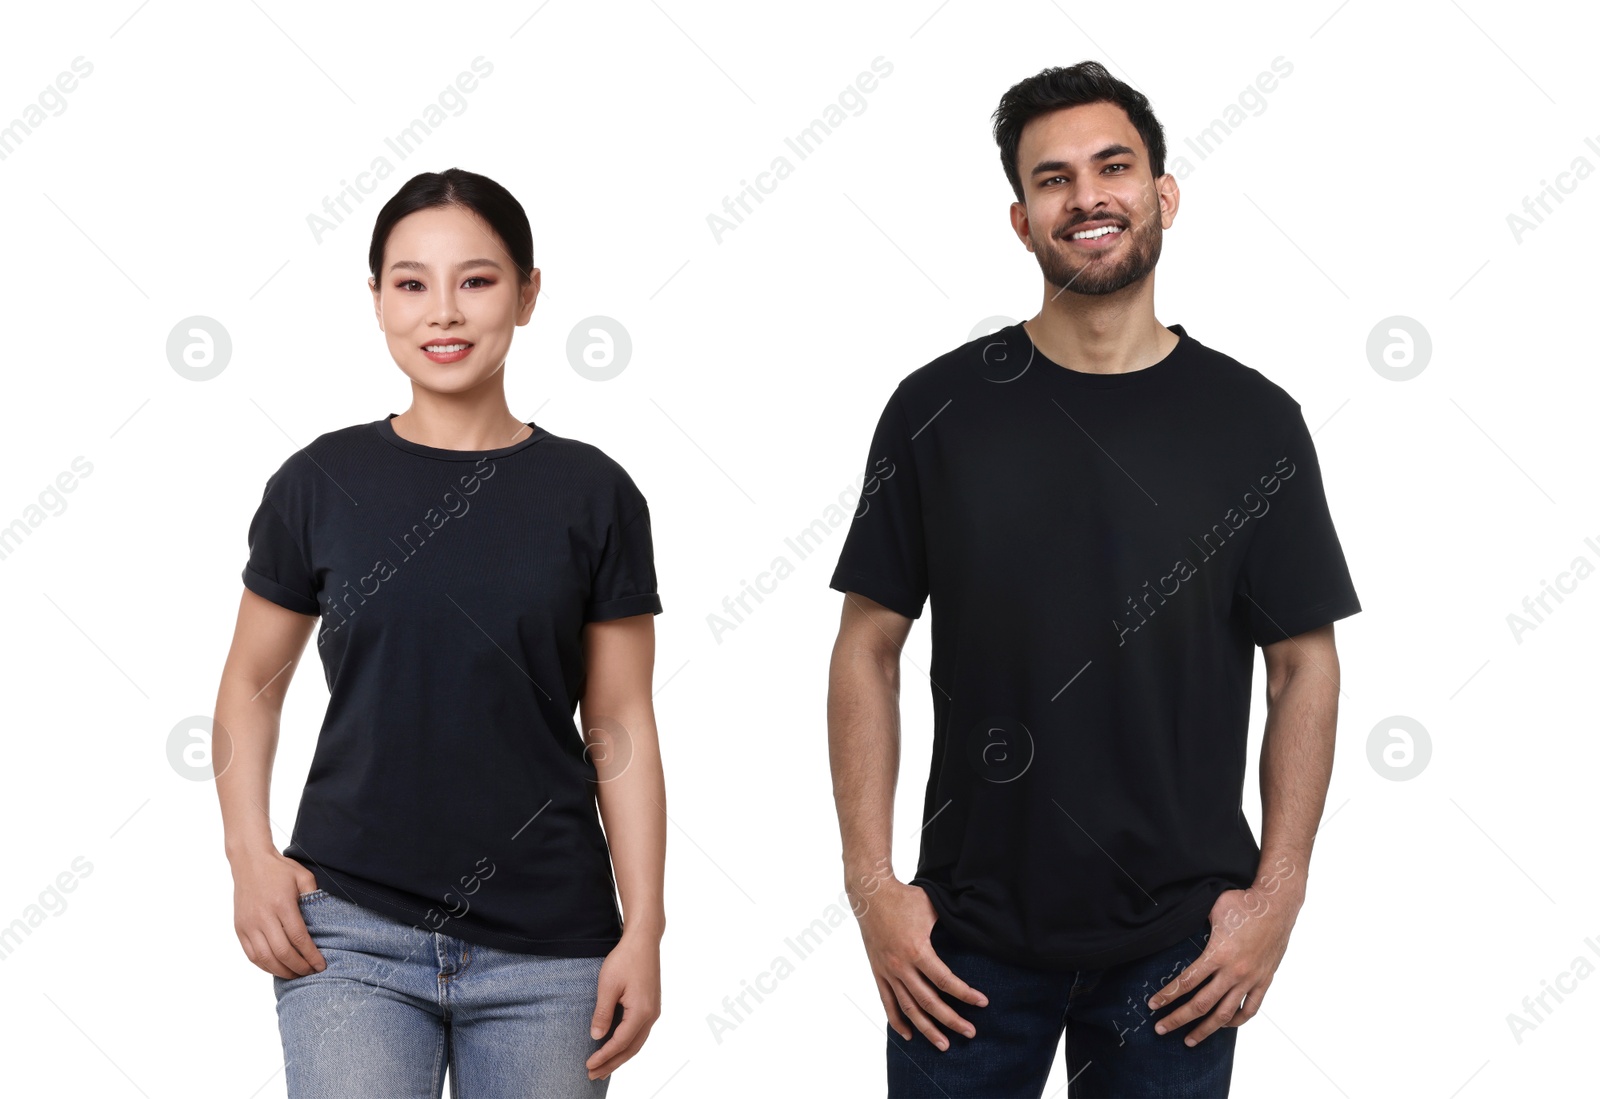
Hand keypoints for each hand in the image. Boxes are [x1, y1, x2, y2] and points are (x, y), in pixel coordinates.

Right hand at [231, 853, 325, 978]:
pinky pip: (251, 955)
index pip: (298, 938)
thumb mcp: (303, 876)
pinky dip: (265, 966)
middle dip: (299, 967)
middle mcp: (263, 917)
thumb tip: (326, 918)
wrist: (249, 862)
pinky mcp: (240, 929)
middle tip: (311, 972)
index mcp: (282, 904)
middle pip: (282, 952)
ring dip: (282, 971)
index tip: (321, 965)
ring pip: (265, 958)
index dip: (311, 955)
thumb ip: (315, 896)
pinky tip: (277, 968)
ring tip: (296, 973)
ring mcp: (249, 925)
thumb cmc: (279, 870)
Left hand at [585, 931, 660, 1080]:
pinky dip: (627, 1044)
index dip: (604, 1057)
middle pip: (631, 1048)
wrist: (643, 941)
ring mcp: (653, 1011)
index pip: (620, 1042)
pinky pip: (639, 1033)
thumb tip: (597, 1037)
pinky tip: (617, 1047)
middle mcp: (651, 1015)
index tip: (588, 1066)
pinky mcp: (651, 1006)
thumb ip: (603, 1013)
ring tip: (603, 1068)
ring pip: (637, 1042)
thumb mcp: (608, 986)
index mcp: (642, 1012)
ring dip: (620, 1057)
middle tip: (593, 1075)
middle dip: (612, 1063)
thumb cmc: (625, 959)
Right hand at [857, 879, 987, 1050]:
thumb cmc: (905, 898)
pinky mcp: (878, 971)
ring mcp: (888, 971)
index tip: (982, 1003)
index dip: (965, 994)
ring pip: (909, 1008)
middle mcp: (901, 966)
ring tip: (944, 1045)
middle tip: (970, 1033)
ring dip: (927, 1029)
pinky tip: (908, 1035)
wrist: (871, 894)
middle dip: (952, 1020)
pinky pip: (887, 1002)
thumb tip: (975, 930)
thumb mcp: (933, 908)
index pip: (945, 981)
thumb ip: (950, 925)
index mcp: (917, 950)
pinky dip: (897, 1021)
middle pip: (929, 1002)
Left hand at [1146, 885, 1300, 1045]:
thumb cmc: (1242, 902)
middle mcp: (1234, 972)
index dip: (1167, 996)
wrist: (1277, 905)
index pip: (1186, 982)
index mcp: (1218, 954)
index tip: (1152, 1005)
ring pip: (1225, 1014)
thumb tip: (1176, 926)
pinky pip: (1250, 1008)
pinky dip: (1236, 1021)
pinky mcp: (1264, 980)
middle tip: (1160, 1029)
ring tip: (1189, 1040)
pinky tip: (1224, 1025)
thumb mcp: (1212, 908)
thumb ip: (1194, 923)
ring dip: (1205, 1029)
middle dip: (1178, 1019)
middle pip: (1201, 1005)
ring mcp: (1250, 979)